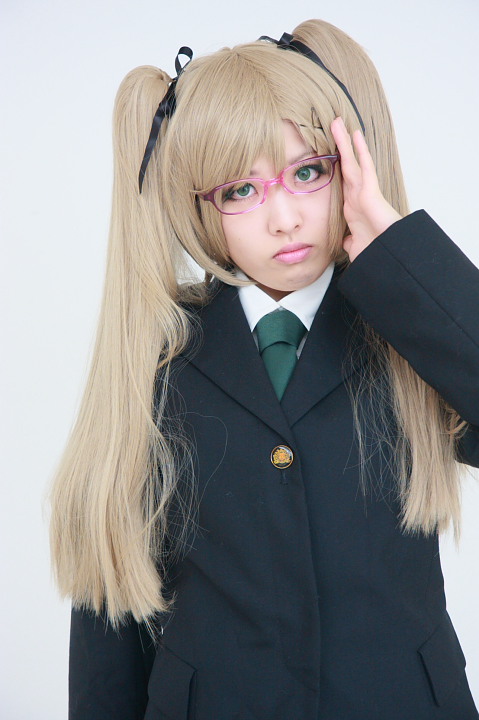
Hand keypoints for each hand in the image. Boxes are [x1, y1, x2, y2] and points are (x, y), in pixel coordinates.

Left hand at [330, 116, 401, 261]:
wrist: (386, 257)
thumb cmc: (375, 252)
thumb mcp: (355, 247)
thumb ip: (349, 241)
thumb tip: (347, 241)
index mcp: (352, 208)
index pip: (341, 183)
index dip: (335, 167)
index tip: (327, 155)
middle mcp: (357, 197)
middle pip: (345, 166)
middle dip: (338, 147)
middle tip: (331, 128)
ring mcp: (364, 192)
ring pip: (352, 161)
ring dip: (344, 143)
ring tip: (337, 123)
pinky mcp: (371, 191)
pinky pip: (365, 167)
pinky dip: (360, 151)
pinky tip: (356, 135)